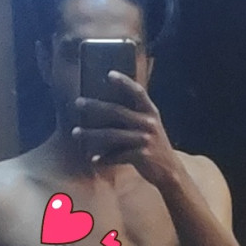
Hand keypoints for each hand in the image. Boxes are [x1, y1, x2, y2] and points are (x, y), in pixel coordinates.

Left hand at [73, 72, 179, 186]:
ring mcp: (145, 140)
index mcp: (151, 112)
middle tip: (78, 102)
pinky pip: (116, 156)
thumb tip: (106, 105)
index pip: (138, 92)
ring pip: (111, 135)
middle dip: (95, 106)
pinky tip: (93, 159)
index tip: (109, 74)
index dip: (125, 82)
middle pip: (117, 111)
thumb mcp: (149, 125)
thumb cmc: (153, 144)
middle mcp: (148, 123)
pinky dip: (103, 158)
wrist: (170, 171)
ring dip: (91, 134)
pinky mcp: (141, 156)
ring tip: (75, 132)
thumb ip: (135, 114)